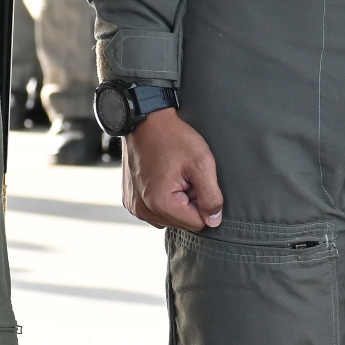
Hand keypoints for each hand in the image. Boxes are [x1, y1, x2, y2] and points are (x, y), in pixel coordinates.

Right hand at [121, 108, 223, 230]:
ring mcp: (134, 205)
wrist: (145, 120)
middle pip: (181, 222)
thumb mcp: (202, 163)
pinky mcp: (130, 200)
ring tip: (172, 176)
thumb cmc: (173, 137)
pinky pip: (154, 211)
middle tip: (184, 176)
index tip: (194, 181)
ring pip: (168, 218)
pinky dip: (162, 199)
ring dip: (175, 202)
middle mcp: (143, 209)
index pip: (197, 224)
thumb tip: (214, 221)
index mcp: (160, 203)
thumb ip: (212, 197)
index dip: (203, 203)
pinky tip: (161, 178)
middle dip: (188, 203)